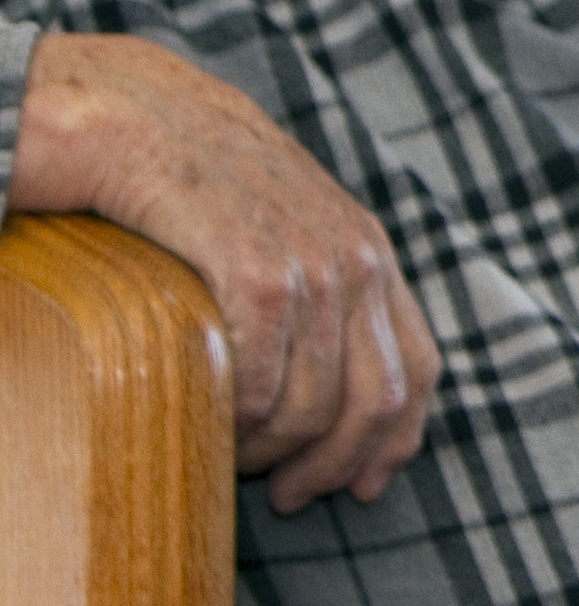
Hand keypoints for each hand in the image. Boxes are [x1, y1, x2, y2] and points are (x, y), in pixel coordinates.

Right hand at [12, 32, 441, 512]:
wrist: (132, 110)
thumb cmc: (195, 176)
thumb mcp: (283, 226)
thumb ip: (316, 288)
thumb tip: (320, 383)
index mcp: (372, 253)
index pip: (419, 368)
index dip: (396, 439)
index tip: (361, 487)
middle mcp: (358, 260)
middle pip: (376, 401)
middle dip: (335, 464)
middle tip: (285, 496)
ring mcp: (312, 264)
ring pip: (313, 404)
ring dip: (274, 452)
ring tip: (234, 462)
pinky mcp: (254, 270)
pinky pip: (259, 382)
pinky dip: (237, 423)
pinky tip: (210, 426)